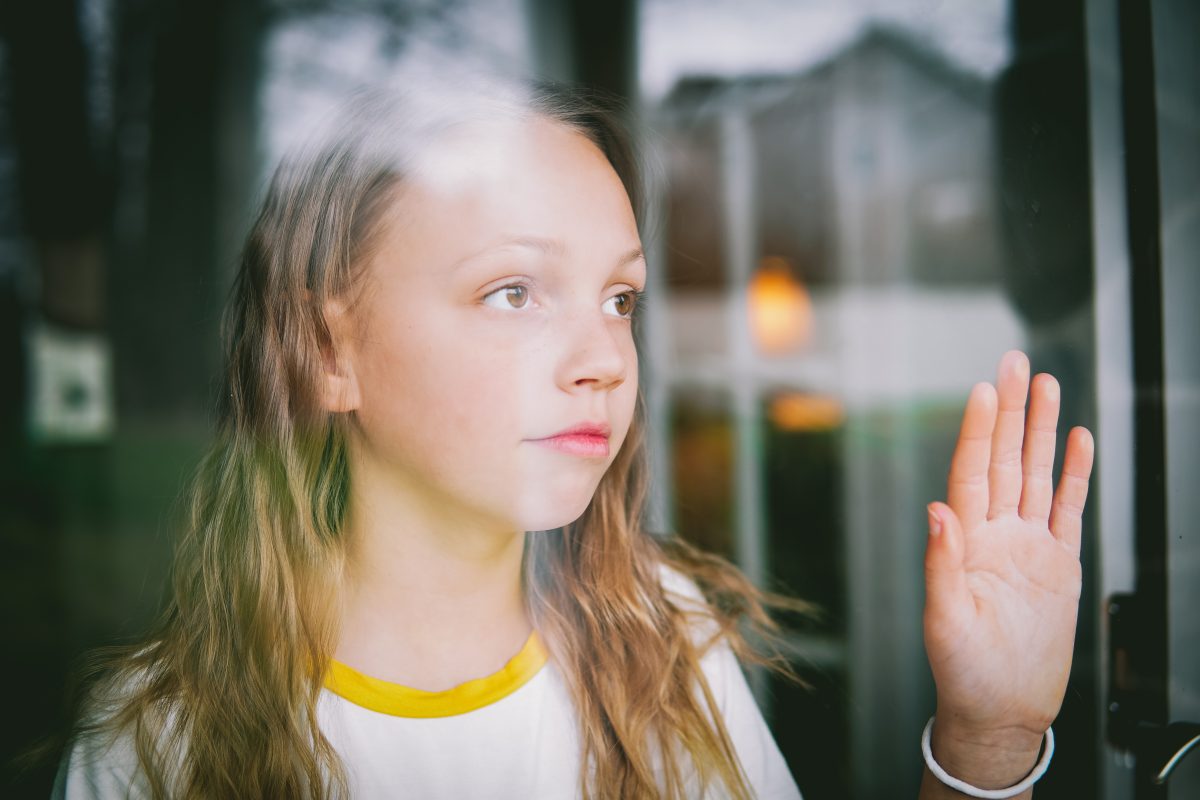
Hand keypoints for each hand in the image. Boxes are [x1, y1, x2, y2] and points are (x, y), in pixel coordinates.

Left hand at [922, 350, 1094, 771]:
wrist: (1002, 708)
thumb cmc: (963, 670)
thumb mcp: (945, 620)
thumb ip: (941, 564)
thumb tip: (936, 512)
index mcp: (964, 542)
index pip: (972, 472)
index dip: (978, 431)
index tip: (982, 391)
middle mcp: (995, 534)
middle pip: (1005, 459)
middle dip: (1010, 411)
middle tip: (1014, 362)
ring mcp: (1028, 546)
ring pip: (1036, 474)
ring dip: (1042, 431)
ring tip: (1046, 385)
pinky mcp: (1059, 565)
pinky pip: (1068, 510)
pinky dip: (1074, 475)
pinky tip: (1076, 441)